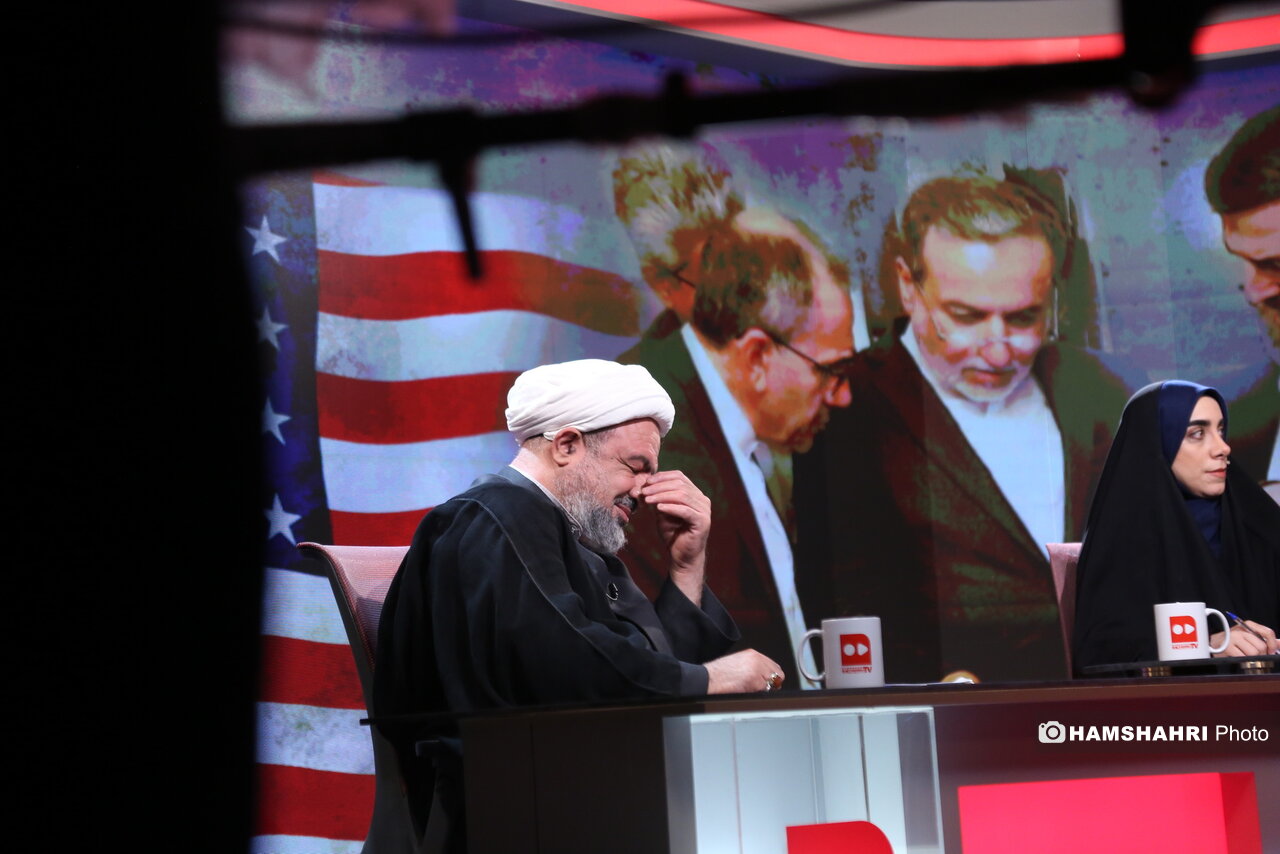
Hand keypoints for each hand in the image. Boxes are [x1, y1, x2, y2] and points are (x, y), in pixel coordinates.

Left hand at [640, 470, 710, 601]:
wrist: (682, 557)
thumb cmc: (673, 534)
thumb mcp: (662, 513)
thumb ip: (658, 499)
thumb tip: (643, 486)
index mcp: (695, 494)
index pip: (679, 477)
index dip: (662, 476)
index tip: (647, 481)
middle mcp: (702, 500)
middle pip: (680, 484)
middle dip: (659, 486)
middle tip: (644, 490)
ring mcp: (704, 511)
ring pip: (682, 495)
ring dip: (662, 495)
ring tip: (648, 499)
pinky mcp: (702, 522)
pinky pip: (685, 510)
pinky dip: (671, 507)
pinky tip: (658, 508)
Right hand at [705, 650, 784, 694]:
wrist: (710, 678)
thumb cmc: (720, 673)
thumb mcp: (739, 662)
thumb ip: (754, 666)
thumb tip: (766, 676)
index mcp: (753, 654)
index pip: (774, 665)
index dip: (773, 676)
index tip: (771, 682)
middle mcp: (757, 659)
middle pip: (777, 674)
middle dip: (773, 682)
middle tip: (764, 688)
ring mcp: (757, 670)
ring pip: (772, 683)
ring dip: (765, 688)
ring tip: (751, 688)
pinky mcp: (755, 681)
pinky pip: (765, 690)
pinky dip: (759, 693)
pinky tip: (748, 690)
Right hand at [1211, 620, 1277, 656]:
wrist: (1213, 644)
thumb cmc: (1233, 641)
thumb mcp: (1249, 637)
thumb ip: (1265, 640)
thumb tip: (1279, 644)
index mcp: (1248, 625)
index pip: (1267, 632)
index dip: (1272, 644)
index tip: (1271, 651)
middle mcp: (1240, 630)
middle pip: (1261, 646)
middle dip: (1261, 654)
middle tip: (1255, 656)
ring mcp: (1233, 638)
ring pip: (1254, 653)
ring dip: (1252, 658)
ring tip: (1245, 656)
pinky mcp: (1228, 647)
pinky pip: (1244, 658)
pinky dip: (1244, 661)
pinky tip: (1239, 658)